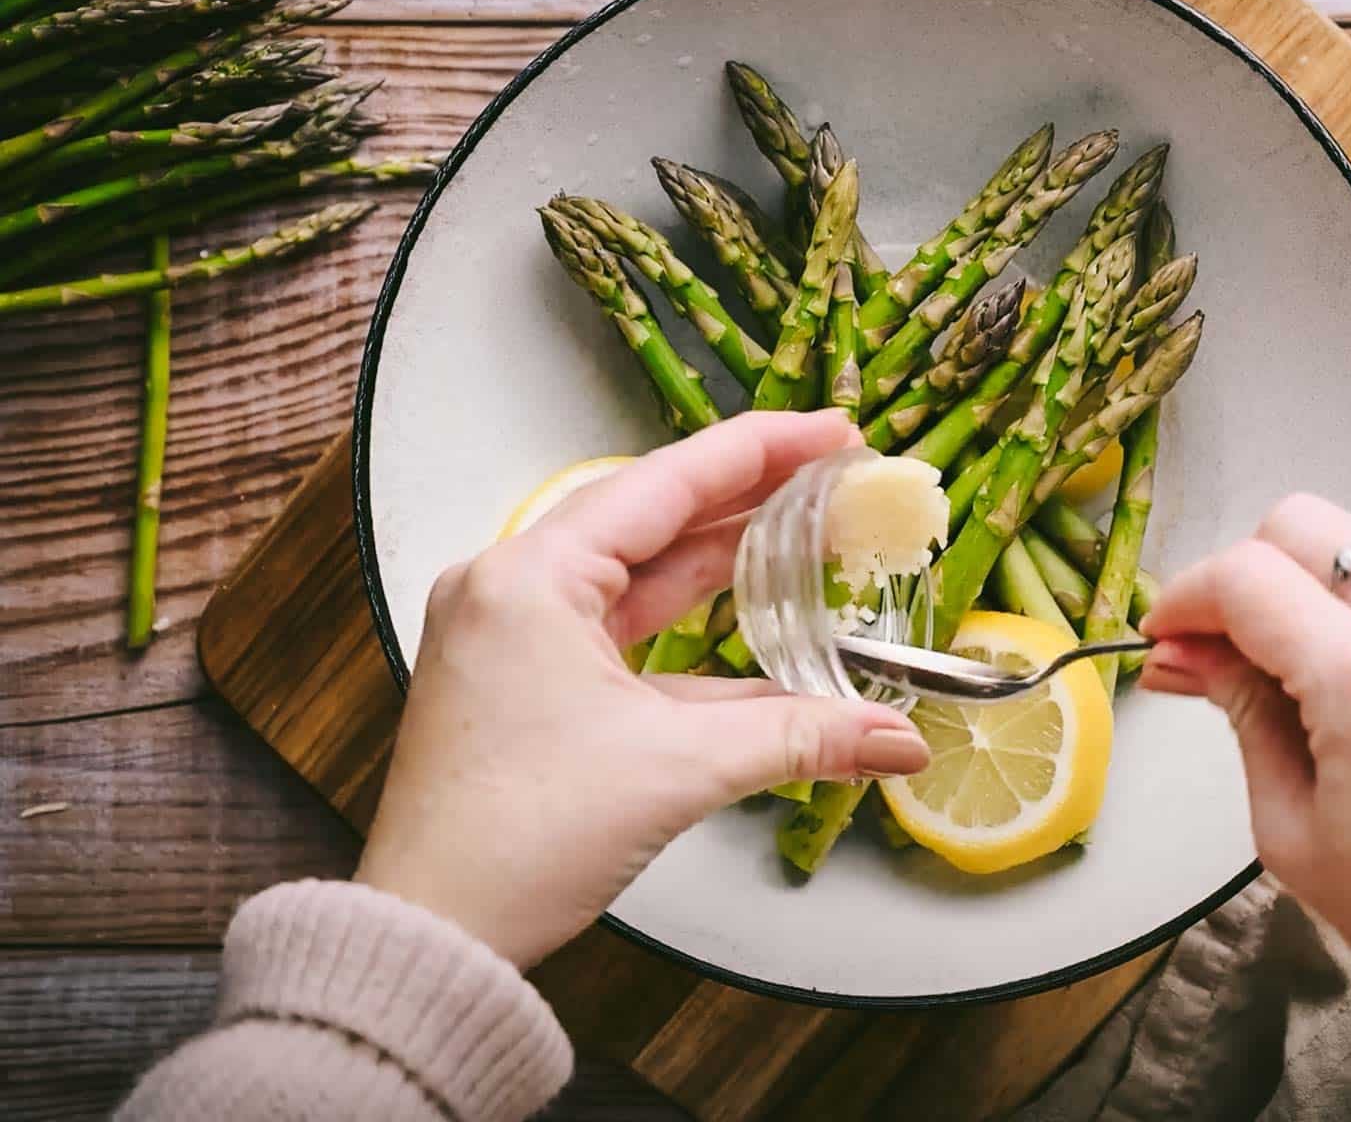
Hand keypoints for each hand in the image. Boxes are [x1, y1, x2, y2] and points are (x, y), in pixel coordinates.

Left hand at [355, 412, 929, 967]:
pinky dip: (691, 634)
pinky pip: (623, 633)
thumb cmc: (518, 839)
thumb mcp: (679, 769)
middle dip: (751, 502)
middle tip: (836, 478)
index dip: (763, 451)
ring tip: (809, 535)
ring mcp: (512, 635)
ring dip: (724, 563)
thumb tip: (900, 741)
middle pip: (654, 519)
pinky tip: (763, 635)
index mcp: (531, 577)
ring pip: (639, 576)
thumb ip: (802, 738)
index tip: (835, 431)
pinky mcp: (524, 682)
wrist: (435, 934)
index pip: (667, 483)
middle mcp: (512, 588)